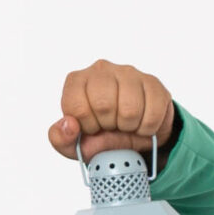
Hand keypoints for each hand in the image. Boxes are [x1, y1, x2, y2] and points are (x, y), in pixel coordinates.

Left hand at [50, 61, 177, 162]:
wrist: (134, 134)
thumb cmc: (103, 135)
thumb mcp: (76, 144)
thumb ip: (61, 139)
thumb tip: (69, 125)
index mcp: (77, 82)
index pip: (77, 106)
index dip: (88, 126)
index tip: (94, 128)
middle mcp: (101, 70)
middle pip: (103, 104)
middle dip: (109, 126)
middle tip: (112, 126)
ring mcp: (128, 73)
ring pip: (130, 109)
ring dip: (130, 127)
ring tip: (127, 125)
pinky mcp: (152, 82)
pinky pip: (152, 113)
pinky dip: (147, 128)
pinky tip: (142, 123)